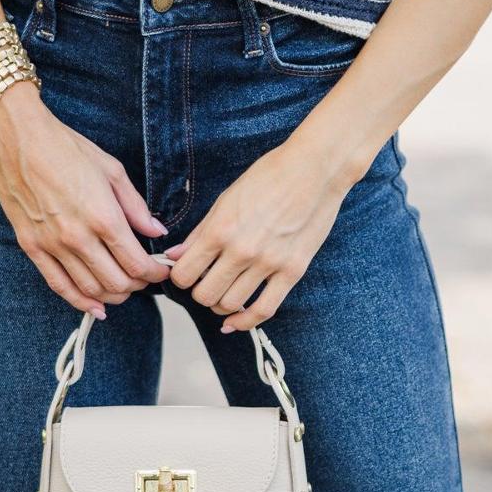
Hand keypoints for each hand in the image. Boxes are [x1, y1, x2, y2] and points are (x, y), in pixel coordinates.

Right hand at [0, 84, 172, 316]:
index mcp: (103, 216)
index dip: (156, 273)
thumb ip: (136, 207)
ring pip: (90, 289)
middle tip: (144, 277)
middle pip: (117, 283)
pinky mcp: (32, 247)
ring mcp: (52, 245)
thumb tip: (157, 231)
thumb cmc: (66, 148)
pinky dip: (80, 302)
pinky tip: (95, 308)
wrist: (17, 140)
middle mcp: (78, 237)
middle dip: (138, 286)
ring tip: (123, 288)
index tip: (161, 270)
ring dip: (113, 296)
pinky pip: (59, 286)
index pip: (137, 264)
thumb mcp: (112, 170)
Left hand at [162, 138, 346, 330]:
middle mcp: (242, 250)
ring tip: (224, 292)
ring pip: (230, 305)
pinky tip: (235, 322)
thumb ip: (200, 232)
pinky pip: (264, 309)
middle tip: (206, 282)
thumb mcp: (226, 199)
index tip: (187, 273)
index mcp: (220, 229)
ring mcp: (269, 263)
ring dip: (221, 304)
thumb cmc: (270, 177)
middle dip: (200, 292)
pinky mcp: (292, 271)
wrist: (315, 170)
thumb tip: (176, 255)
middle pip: (205, 295)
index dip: (180, 277)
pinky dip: (245, 322)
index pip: (184, 273)